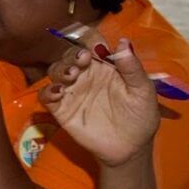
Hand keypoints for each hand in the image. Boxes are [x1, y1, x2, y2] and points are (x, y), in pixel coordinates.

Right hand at [39, 38, 158, 166]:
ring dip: (61, 69)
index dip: (90, 41)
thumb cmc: (140, 117)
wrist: (130, 148)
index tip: (95, 47)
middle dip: (72, 54)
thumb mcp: (143, 91)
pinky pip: (46, 95)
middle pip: (70, 55)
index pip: (92, 44)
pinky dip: (48, 91)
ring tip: (72, 75)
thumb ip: (132, 68)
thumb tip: (122, 41)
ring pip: (55, 71)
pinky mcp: (60, 109)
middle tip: (83, 60)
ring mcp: (72, 91)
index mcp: (106, 66)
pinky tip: (59, 92)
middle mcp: (86, 75)